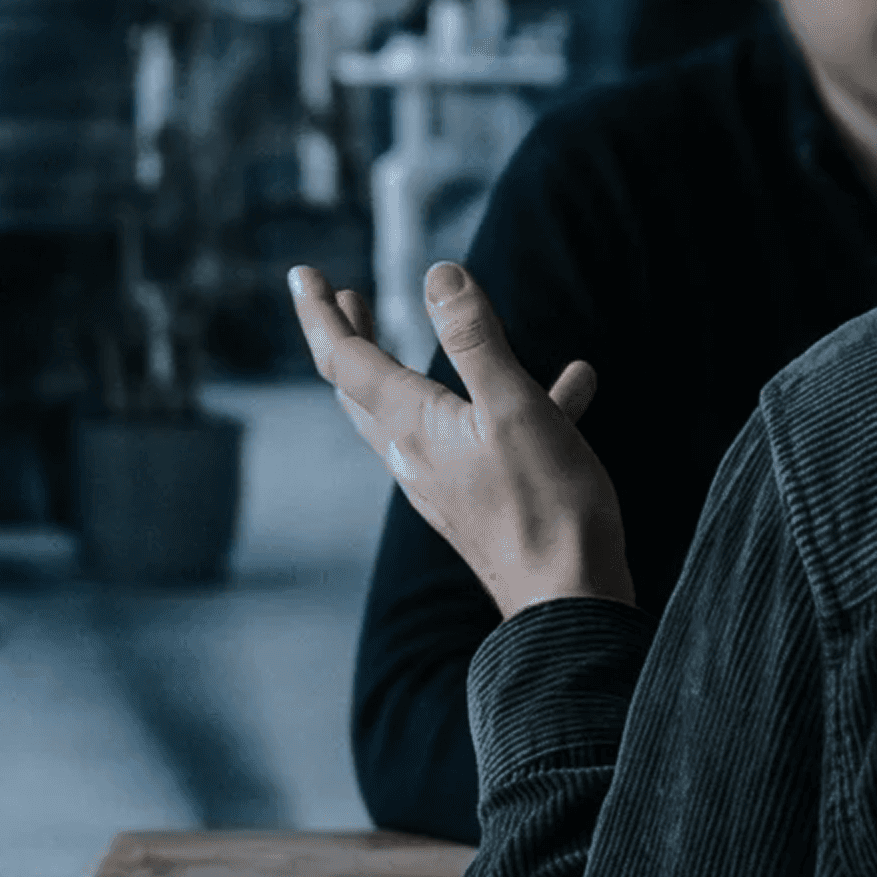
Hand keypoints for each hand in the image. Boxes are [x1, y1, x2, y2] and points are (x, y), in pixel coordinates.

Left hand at [291, 263, 632, 617]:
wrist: (570, 603)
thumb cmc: (546, 507)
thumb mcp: (514, 407)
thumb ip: (475, 339)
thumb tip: (438, 273)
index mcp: (414, 425)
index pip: (345, 359)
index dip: (320, 312)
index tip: (302, 273)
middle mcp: (415, 455)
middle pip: (362, 390)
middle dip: (350, 338)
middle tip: (343, 298)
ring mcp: (445, 482)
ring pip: (412, 414)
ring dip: (409, 367)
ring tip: (422, 331)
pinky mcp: (481, 501)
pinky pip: (482, 437)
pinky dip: (513, 402)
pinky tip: (574, 383)